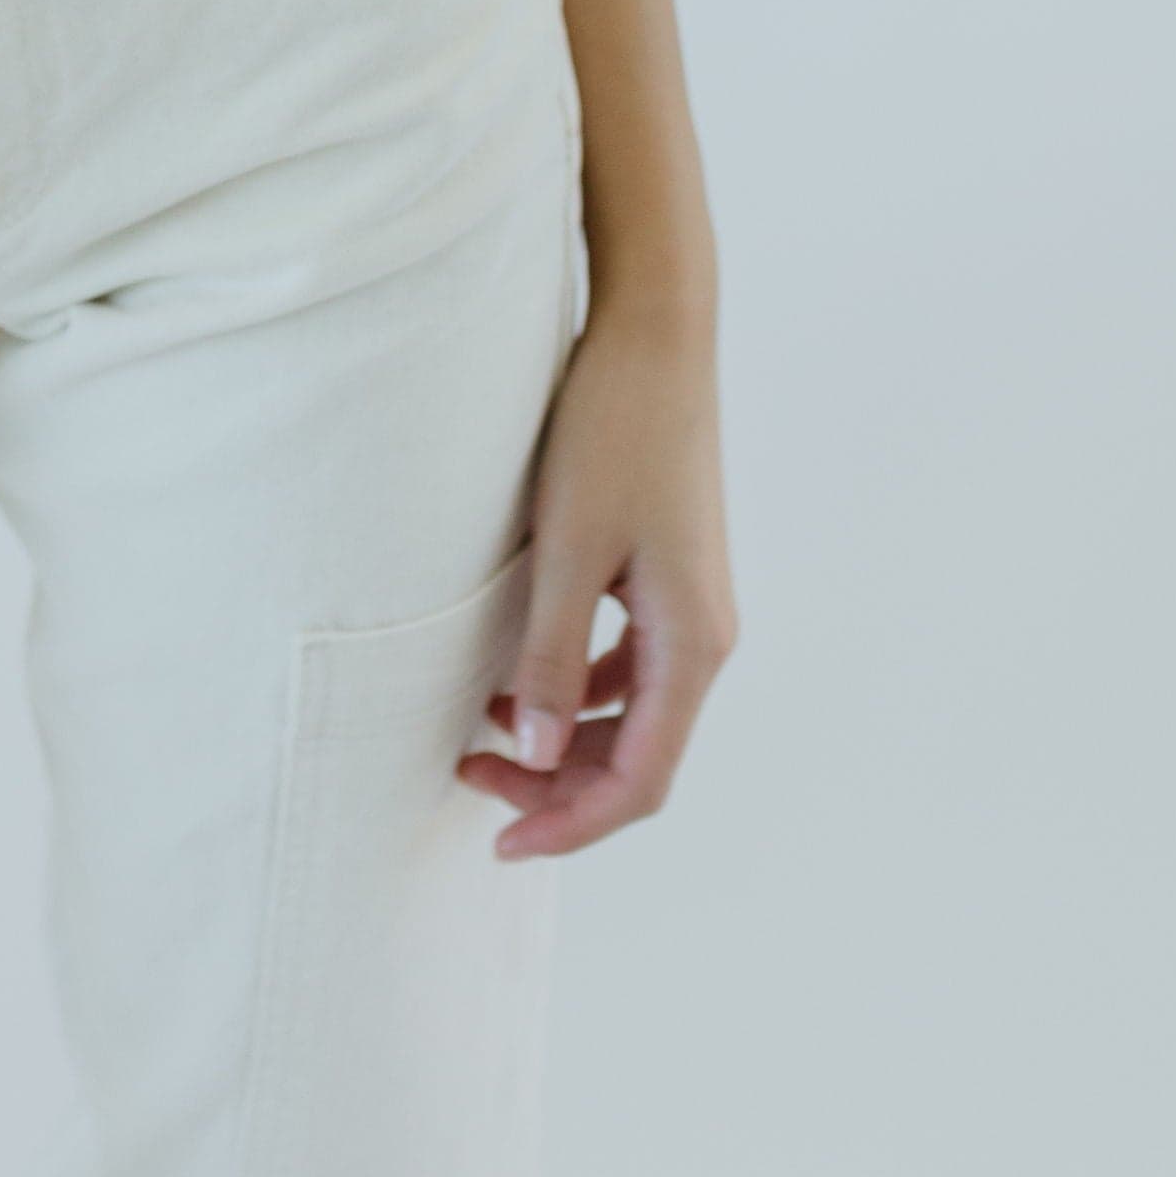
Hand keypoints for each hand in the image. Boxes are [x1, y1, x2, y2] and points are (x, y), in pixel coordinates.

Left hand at [458, 307, 736, 857]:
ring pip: (633, 712)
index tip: (499, 843)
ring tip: (483, 736)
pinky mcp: (669, 572)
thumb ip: (551, 659)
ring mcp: (690, 603)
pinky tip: (521, 676)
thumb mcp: (566, 549)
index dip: (571, 826)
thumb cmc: (611, 430)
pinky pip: (628, 663)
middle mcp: (704, 635)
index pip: (641, 780)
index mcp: (692, 643)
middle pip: (640, 755)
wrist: (655, 333)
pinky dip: (578, 687)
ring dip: (566, 739)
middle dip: (559, 787)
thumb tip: (534, 759)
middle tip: (472, 784)